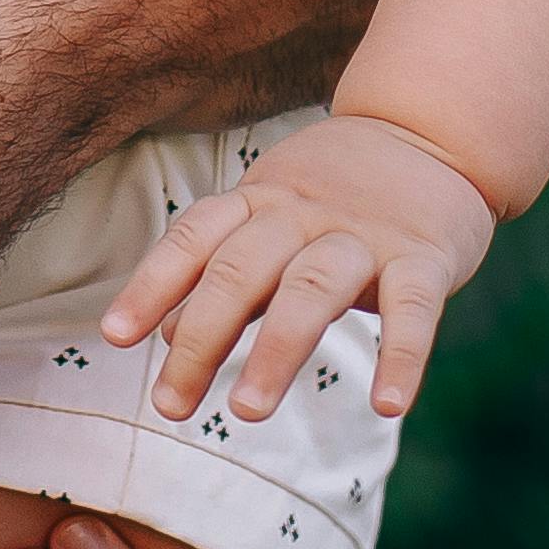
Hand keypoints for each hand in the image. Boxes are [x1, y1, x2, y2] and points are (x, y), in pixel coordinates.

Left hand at [106, 109, 490, 421]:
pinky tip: (388, 407)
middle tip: (171, 407)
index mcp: (260, 201)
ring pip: (313, 288)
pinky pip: (414, 309)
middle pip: (242, 270)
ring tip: (246, 413)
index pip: (196, 238)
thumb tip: (164, 334)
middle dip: (202, 338)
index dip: (152, 284)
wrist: (432, 135)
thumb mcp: (269, 217)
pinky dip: (402, 358)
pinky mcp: (425, 255)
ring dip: (276, 350)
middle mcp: (304, 212)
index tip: (116, 337)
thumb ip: (223, 274)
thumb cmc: (336, 191)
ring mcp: (365, 233)